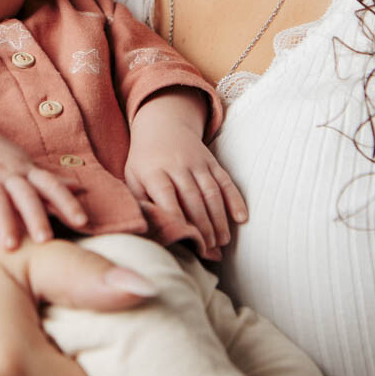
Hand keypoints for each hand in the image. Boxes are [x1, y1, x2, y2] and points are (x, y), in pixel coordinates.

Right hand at [0, 126, 88, 248]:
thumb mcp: (26, 165)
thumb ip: (49, 181)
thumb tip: (79, 188)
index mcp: (27, 171)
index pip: (51, 186)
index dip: (67, 202)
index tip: (82, 221)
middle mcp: (9, 174)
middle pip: (26, 195)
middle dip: (36, 217)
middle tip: (46, 240)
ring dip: (5, 222)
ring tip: (11, 247)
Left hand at [124, 105, 246, 257]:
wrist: (162, 125)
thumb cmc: (145, 162)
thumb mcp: (132, 177)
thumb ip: (140, 202)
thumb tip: (147, 232)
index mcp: (153, 170)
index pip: (166, 194)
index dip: (176, 217)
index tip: (185, 239)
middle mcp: (177, 164)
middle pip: (192, 197)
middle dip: (202, 226)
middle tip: (208, 250)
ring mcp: (197, 162)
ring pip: (211, 192)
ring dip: (219, 218)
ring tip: (222, 242)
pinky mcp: (212, 161)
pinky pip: (226, 181)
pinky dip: (235, 200)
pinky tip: (241, 219)